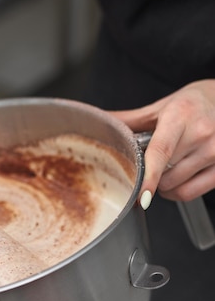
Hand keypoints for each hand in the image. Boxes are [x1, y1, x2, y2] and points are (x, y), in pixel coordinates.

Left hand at [110, 80, 214, 207]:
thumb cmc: (193, 104)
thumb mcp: (161, 107)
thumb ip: (130, 119)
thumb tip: (101, 121)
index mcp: (180, 115)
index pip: (161, 152)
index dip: (150, 177)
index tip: (141, 196)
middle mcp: (201, 133)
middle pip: (164, 175)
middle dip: (151, 176)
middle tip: (154, 163)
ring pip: (176, 187)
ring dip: (164, 186)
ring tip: (169, 168)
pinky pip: (191, 193)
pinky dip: (178, 192)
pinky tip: (179, 179)